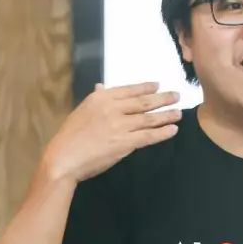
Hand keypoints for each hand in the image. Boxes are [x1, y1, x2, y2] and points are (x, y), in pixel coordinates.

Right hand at [42, 82, 181, 182]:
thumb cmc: (70, 136)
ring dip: (166, 115)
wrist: (64, 158)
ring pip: (149, 118)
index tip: (158, 85)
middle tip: (177, 96)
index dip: (146, 88)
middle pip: (143, 102)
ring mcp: (120, 125)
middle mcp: (113, 108)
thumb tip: (102, 86)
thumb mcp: (81, 111)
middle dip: (163, 98)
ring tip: (178, 113)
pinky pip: (149, 136)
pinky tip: (173, 130)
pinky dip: (163, 132)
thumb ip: (96, 99)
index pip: (129, 90)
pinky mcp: (125, 142)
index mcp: (100, 98)